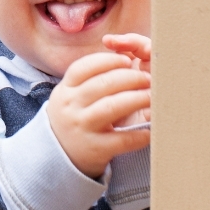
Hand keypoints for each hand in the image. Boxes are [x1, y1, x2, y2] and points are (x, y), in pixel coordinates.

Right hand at [48, 51, 150, 178]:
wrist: (57, 155)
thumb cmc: (74, 116)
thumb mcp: (71, 94)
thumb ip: (91, 76)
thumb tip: (126, 54)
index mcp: (65, 89)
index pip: (85, 66)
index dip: (109, 60)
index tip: (127, 60)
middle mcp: (71, 107)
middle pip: (103, 83)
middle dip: (131, 77)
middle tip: (147, 79)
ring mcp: (81, 128)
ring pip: (112, 107)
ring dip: (137, 98)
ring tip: (151, 97)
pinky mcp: (95, 149)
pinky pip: (122, 139)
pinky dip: (139, 134)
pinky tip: (149, 130)